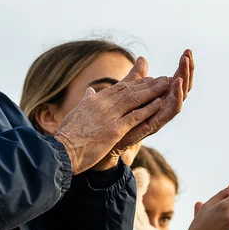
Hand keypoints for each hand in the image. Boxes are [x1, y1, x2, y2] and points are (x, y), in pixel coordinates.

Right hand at [54, 57, 169, 173]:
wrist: (62, 151)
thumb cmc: (67, 135)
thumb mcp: (76, 113)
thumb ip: (85, 101)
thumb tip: (89, 91)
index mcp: (94, 100)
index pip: (118, 88)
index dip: (135, 83)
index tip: (147, 79)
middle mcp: (103, 104)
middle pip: (129, 90)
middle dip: (147, 84)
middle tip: (162, 78)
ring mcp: (109, 116)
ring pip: (135, 100)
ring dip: (152, 92)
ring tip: (166, 86)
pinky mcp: (114, 130)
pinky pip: (135, 117)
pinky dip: (148, 109)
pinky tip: (159, 104)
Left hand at [114, 49, 192, 152]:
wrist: (106, 139)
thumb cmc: (119, 117)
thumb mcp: (128, 90)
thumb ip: (137, 76)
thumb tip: (143, 58)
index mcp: (160, 97)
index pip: (177, 79)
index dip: (183, 66)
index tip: (187, 51)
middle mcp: (164, 106)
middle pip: (183, 87)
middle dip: (187, 70)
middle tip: (188, 54)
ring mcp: (161, 115)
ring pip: (180, 97)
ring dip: (183, 81)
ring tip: (184, 66)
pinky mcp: (155, 124)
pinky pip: (170, 111)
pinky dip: (176, 97)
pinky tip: (176, 83)